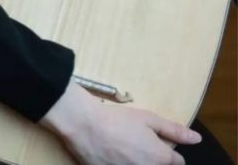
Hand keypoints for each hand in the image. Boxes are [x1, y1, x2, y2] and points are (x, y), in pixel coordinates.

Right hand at [41, 83, 199, 164]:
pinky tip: (112, 153)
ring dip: (137, 161)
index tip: (156, 142)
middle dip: (154, 159)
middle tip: (137, 144)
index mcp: (161, 158)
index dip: (168, 151)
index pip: (177, 162)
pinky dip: (121, 163)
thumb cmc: (117, 118)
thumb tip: (197, 139)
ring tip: (123, 148)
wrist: (83, 124)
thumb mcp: (148, 118)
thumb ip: (174, 131)